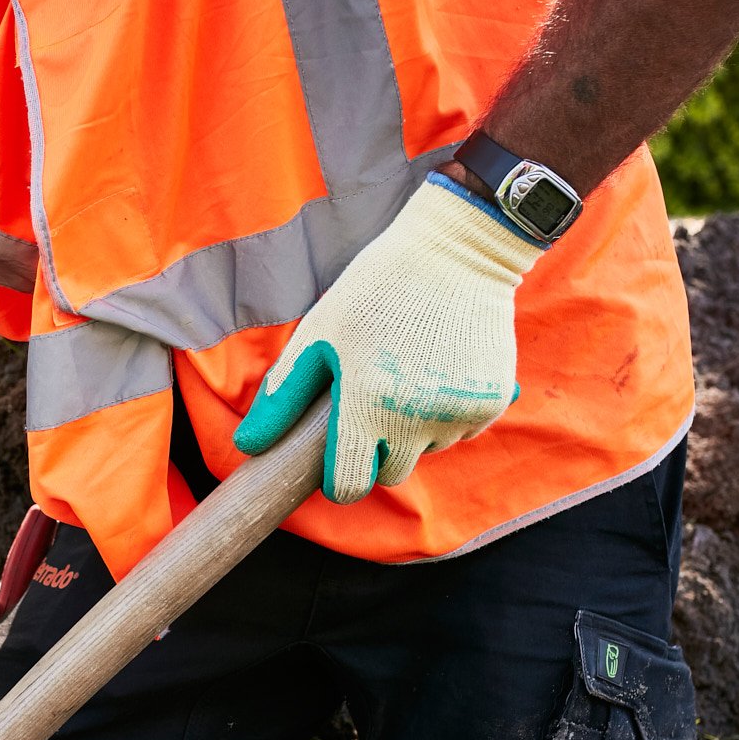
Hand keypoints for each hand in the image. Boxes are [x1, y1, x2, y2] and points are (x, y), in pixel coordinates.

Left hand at [233, 177, 541, 502]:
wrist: (457, 253)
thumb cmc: (376, 290)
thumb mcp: (319, 335)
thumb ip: (282, 395)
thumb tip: (248, 445)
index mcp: (366, 404)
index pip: (348, 486)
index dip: (338, 479)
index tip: (337, 458)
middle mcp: (416, 418)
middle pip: (390, 475)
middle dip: (378, 451)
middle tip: (374, 401)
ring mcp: (458, 413)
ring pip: (426, 452)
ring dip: (415, 430)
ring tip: (410, 374)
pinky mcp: (490, 404)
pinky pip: (461, 432)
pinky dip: (448, 413)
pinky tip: (441, 370)